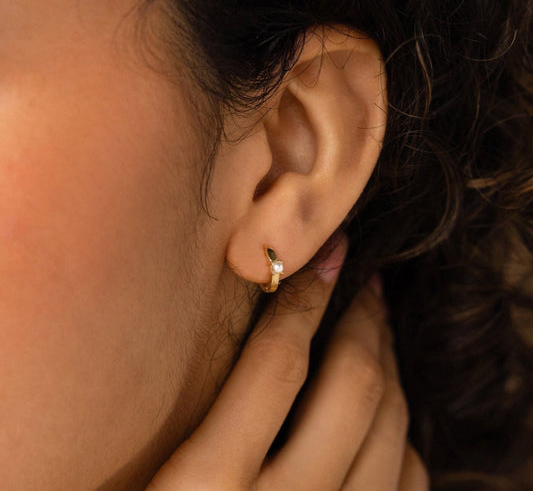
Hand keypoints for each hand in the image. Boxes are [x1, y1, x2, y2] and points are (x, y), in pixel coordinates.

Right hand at [146, 238, 428, 489]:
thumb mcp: (153, 482)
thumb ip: (194, 425)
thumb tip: (254, 343)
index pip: (276, 362)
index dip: (305, 297)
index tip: (326, 255)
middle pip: (352, 388)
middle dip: (365, 320)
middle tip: (367, 280)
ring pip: (392, 429)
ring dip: (391, 365)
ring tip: (380, 328)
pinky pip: (407, 485)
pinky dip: (405, 436)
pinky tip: (389, 412)